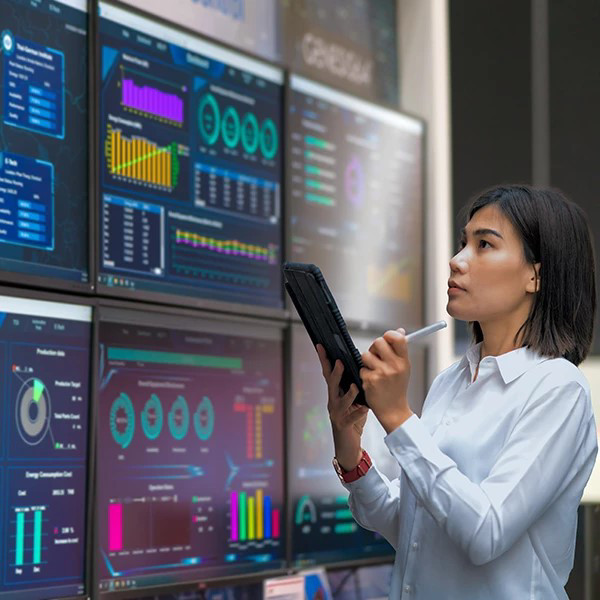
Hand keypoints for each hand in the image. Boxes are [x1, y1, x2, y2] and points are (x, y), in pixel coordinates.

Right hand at [316, 344, 368, 470]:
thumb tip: (360, 368)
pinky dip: (358, 413)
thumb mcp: (353, 401)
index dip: (324, 360)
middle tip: (339, 362)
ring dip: (348, 393)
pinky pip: (351, 418)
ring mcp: (336, 414)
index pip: (328, 374)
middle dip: (335, 373)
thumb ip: (354, 387)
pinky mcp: (344, 425)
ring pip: (340, 401)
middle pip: (331, 385)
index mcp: (335, 394)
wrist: (347, 446)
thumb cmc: (352, 421)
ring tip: (356, 386)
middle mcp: (333, 402)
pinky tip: (365, 408)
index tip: (321, 346)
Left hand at [360, 329, 412, 433]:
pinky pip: (362, 369)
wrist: (393, 410)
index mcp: (404, 361)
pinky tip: (372, 382)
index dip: (390, 334)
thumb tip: (399, 331)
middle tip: (376, 356)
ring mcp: (381, 373)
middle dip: (374, 348)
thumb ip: (400, 350)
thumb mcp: (403, 368)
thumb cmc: (397, 388)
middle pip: (378, 342)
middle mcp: (394, 366)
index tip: (387, 338)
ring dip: (367, 362)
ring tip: (374, 370)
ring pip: (366, 355)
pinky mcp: (370, 380)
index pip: (398, 338)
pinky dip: (364, 374)